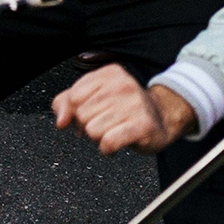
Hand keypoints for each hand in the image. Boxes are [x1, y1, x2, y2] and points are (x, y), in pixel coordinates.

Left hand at [52, 64, 195, 154]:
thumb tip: (60, 120)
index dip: (76, 111)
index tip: (91, 113)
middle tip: (106, 123)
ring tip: (114, 130)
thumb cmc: (125, 108)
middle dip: (88, 125)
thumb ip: (67, 102)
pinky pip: (108, 143)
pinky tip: (118, 142)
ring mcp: (134, 105)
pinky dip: (108, 148)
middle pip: (82, 115)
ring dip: (100, 137)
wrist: (162, 117)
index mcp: (110, 74)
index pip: (74, 96)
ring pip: (92, 130)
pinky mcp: (141, 126)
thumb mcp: (94, 96)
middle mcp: (123, 85)